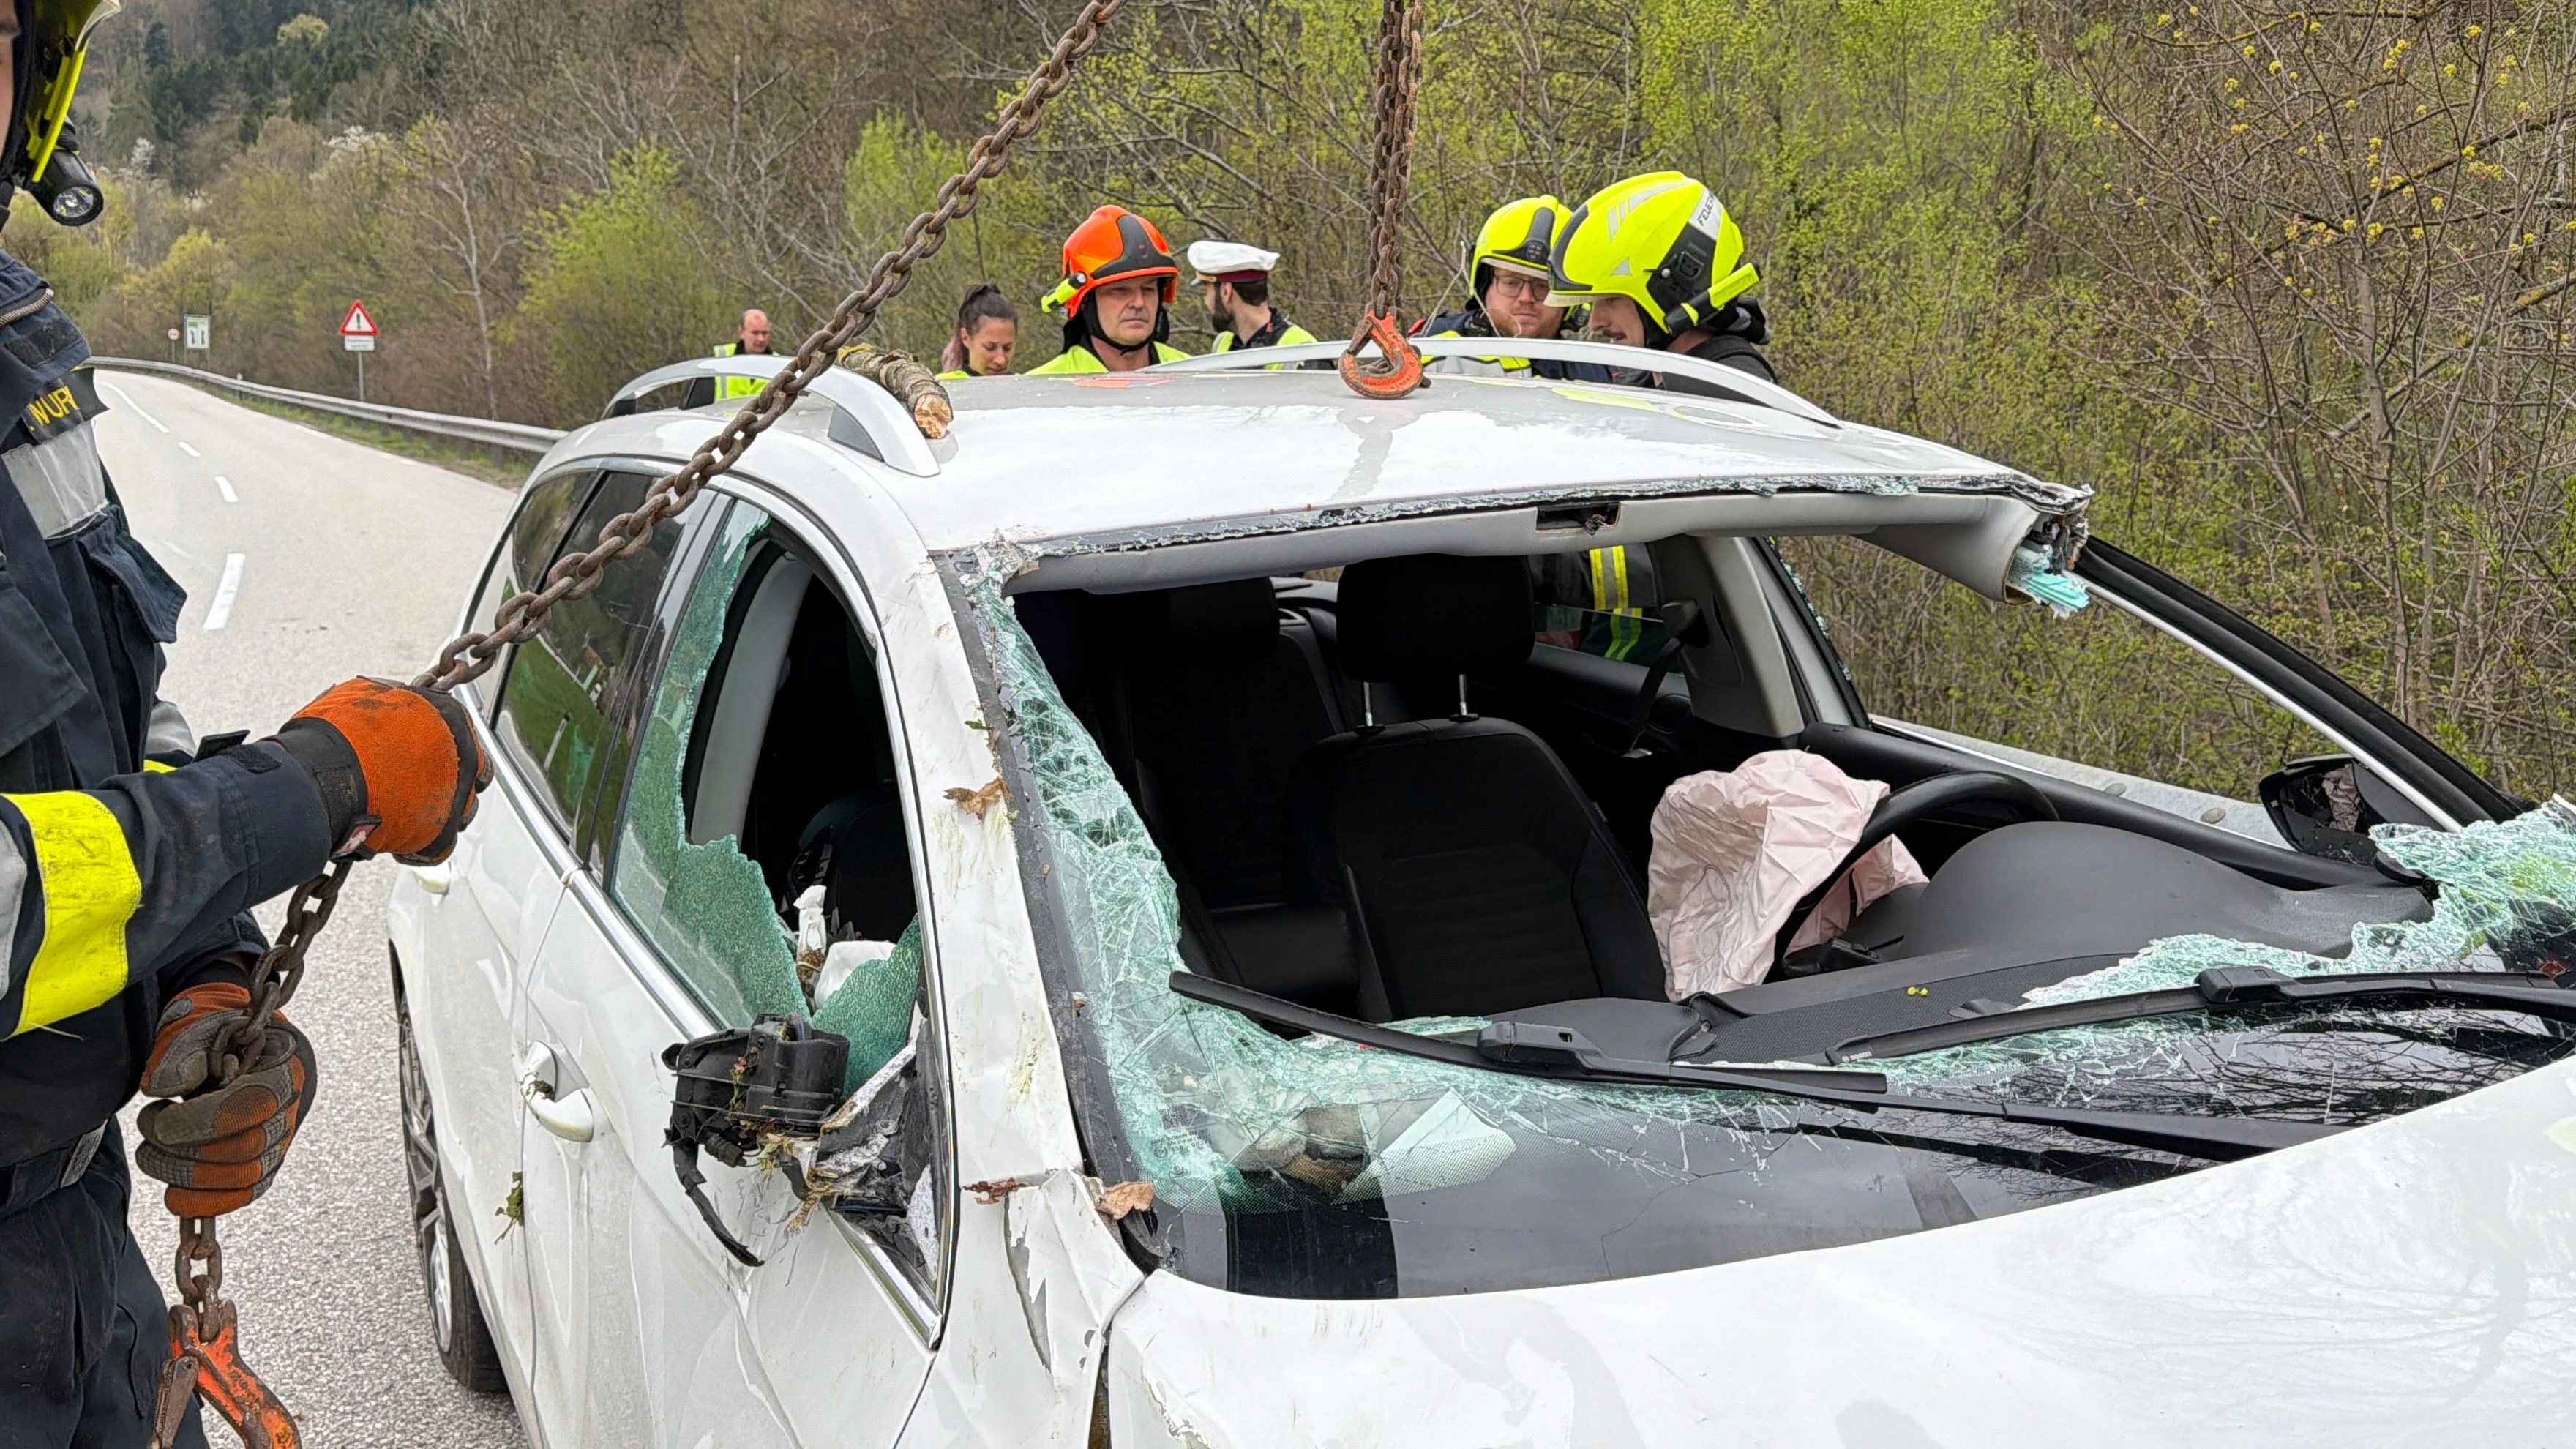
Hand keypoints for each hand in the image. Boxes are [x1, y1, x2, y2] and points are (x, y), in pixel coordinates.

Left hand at [135, 984, 317, 1217]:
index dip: (195, 1121)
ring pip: (244, 1179)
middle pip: (246, 1150)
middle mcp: (291, 1109)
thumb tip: (160, 1089)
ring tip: (153, 1152)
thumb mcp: (198, 1030)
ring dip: (186, 1176)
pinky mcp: (265, 1166)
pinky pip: (244, 1196)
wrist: (238, 1046)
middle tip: (149, 1129)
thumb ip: (181, 1054)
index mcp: (284, 1067)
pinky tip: (174, 1191)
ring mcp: (281, 1141)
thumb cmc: (217, 1037)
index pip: (247, 1107)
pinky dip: (206, 1203)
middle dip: (184, 1149)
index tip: (157, 1116)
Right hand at [272, 678, 491, 863]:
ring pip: (461, 813)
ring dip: (437, 815)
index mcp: (452, 719)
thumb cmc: (340, 732)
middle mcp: (464, 760)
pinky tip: (395, 839)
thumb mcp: (369, 693)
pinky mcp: (439, 836)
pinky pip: (440, 847)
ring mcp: (456, 799)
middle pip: (472, 777)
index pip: (465, 738)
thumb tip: (393, 698)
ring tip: (403, 813)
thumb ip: (394, 700)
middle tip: (417, 787)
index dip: (444, 751)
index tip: (424, 758)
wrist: (328, 775)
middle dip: (450, 783)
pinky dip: (419, 848)